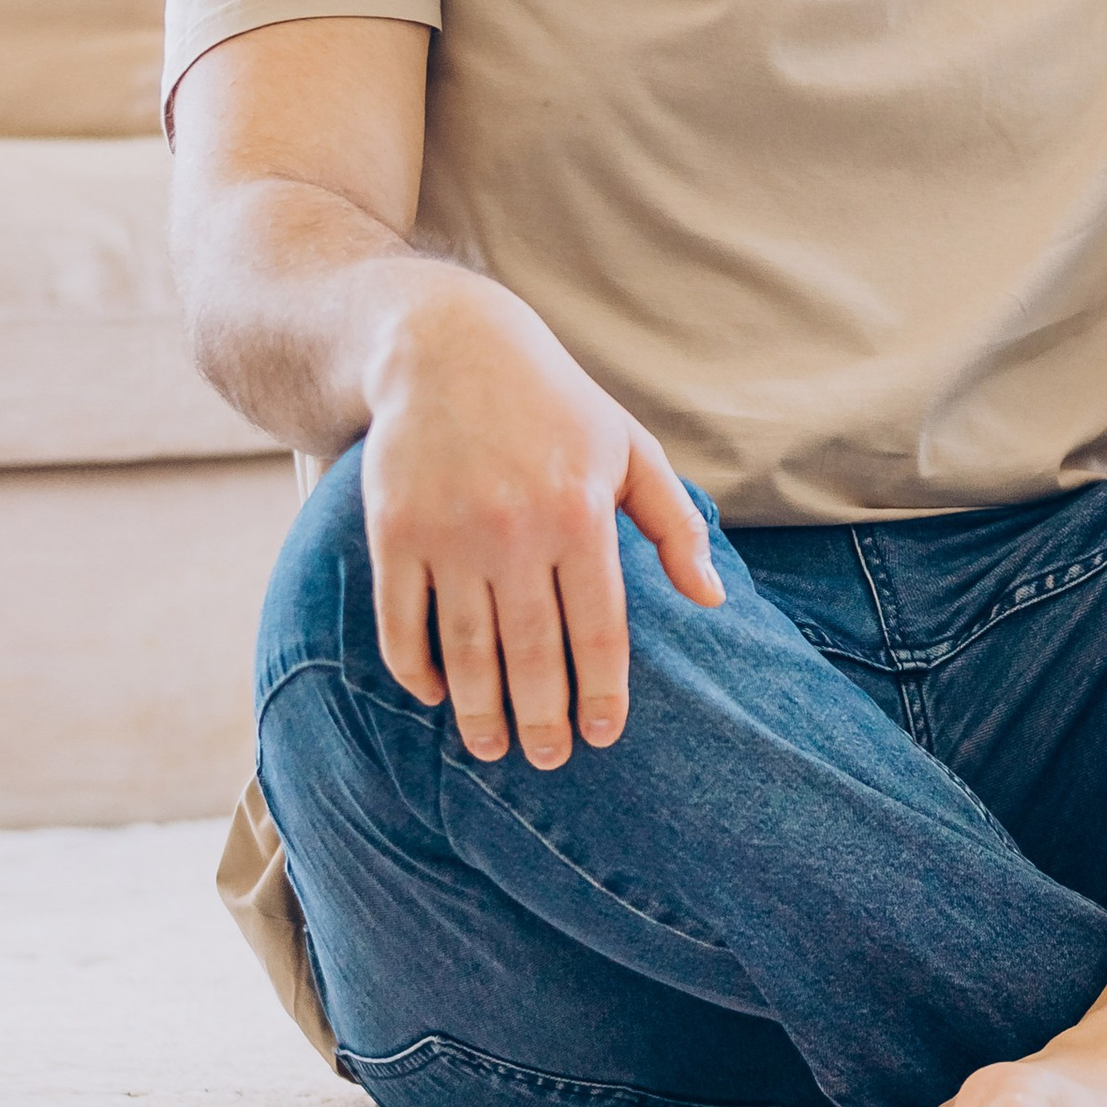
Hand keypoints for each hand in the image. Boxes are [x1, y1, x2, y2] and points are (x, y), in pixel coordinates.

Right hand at [359, 276, 720, 769]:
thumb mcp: (628, 448)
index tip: (604, 737)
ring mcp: (448, 533)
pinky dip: (415, 667)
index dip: (603, 693)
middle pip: (533, 652)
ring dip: (479, 710)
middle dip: (542, 719)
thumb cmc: (552, 404)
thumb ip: (675, 525)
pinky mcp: (395, 531)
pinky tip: (434, 696)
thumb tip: (711, 600)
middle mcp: (515, 529)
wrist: (445, 346)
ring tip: (492, 748)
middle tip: (548, 759)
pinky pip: (401, 620)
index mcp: (581, 513)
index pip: (599, 629)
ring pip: (466, 648)